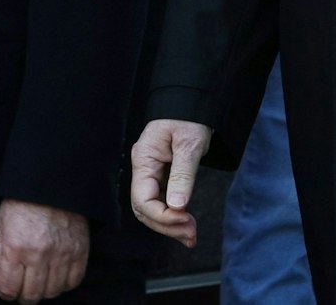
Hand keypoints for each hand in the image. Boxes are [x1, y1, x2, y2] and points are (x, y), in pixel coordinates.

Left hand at [0, 199, 88, 301]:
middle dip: (25, 295)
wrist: (53, 182)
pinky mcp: (80, 249)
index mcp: (16, 248)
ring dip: (45, 291)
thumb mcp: (2, 227)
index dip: (7, 292)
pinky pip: (74, 280)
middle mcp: (39, 254)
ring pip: (53, 291)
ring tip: (41, 280)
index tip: (9, 286)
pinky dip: (65, 283)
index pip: (9, 288)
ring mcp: (62, 253)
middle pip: (32, 295)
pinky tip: (58, 274)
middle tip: (24, 286)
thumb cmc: (24, 203)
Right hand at [129, 118, 211, 246]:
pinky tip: (186, 225)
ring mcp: (151, 172)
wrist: (193, 99)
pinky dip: (174, 215)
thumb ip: (182, 175)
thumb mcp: (190, 143)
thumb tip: (177, 207)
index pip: (142, 200)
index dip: (161, 216)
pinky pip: (162, 200)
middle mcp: (143, 168)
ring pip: (153, 208)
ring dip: (171, 225)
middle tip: (191, 235)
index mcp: (144, 159)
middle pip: (144, 209)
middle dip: (166, 225)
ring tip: (191, 236)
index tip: (185, 220)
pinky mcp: (162, 174)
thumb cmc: (190, 116)